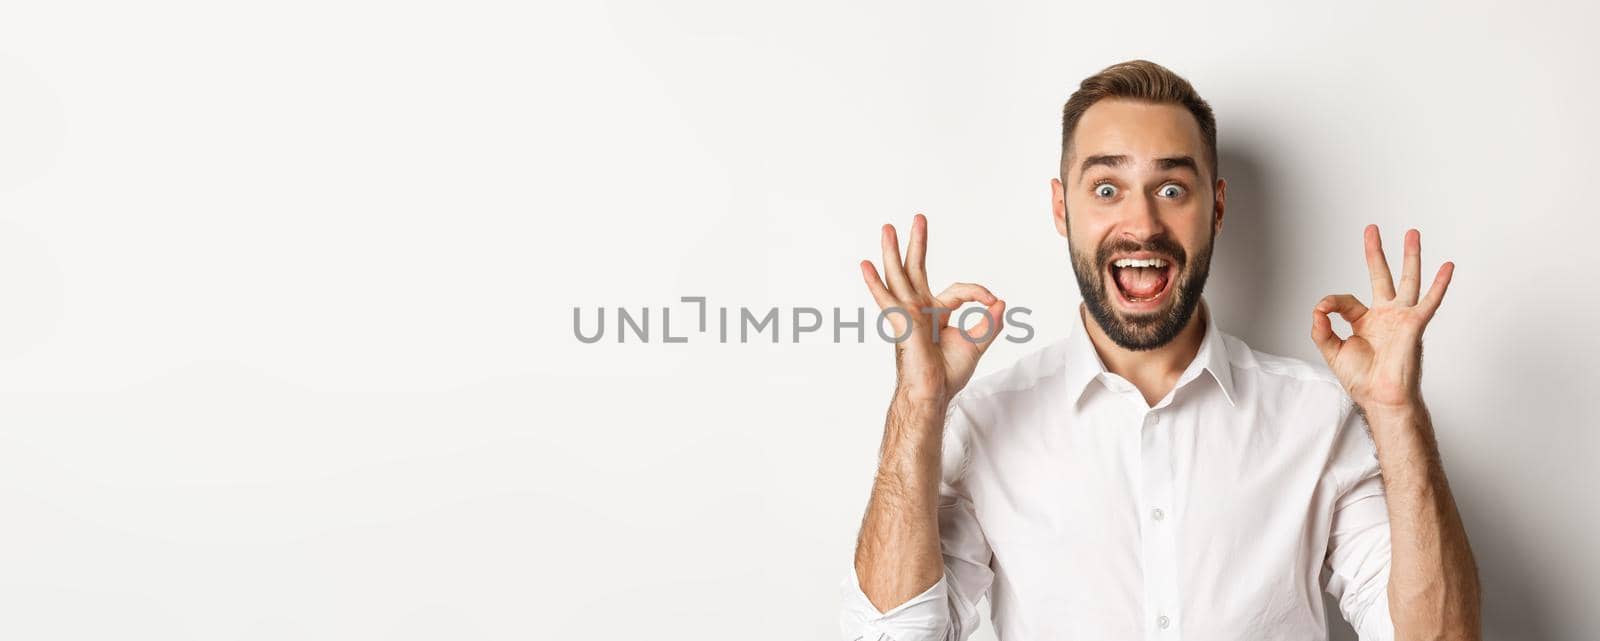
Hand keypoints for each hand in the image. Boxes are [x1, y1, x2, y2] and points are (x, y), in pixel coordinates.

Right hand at [861, 214, 1006, 406]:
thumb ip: (990, 322)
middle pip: (916, 269)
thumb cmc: (946, 373)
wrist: (932, 393)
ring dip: (893, 251)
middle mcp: (919, 309)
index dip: (979, 292)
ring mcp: (908, 314)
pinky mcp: (901, 323)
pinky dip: (875, 283)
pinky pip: (886, 299)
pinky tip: (865, 265)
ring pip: (899, 276)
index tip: (993, 301)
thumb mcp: (977, 343)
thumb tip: (1001, 302)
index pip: (959, 290)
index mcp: (936, 312)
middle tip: (918, 218)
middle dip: (917, 243)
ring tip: (888, 227)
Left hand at [1312, 225, 1454, 412]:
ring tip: (1412, 233)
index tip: (1322, 311)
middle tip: (1371, 229)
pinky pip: (1429, 301)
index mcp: (1365, 322)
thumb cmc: (1363, 379)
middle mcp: (1385, 315)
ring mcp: (1401, 317)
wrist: (1382, 398)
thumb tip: (1318, 309)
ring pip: (1408, 280)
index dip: (1330, 304)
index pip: (1345, 300)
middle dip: (1376, 252)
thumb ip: (1322, 329)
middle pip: (1381, 275)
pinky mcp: (1414, 324)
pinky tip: (1447, 266)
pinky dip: (1439, 284)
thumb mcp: (1333, 351)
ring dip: (1411, 256)